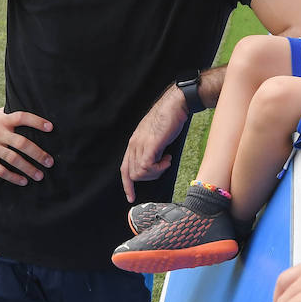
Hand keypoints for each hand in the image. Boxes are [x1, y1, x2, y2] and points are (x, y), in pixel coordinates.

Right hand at [0, 109, 53, 185]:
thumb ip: (13, 115)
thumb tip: (36, 111)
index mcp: (3, 120)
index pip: (22, 117)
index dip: (36, 121)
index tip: (50, 128)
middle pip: (21, 143)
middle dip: (37, 153)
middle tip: (49, 162)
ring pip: (13, 159)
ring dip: (28, 168)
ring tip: (40, 175)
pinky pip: (1, 170)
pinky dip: (14, 177)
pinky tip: (24, 181)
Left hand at [119, 87, 189, 201]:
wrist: (176, 105)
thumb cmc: (169, 119)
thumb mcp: (156, 137)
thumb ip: (151, 150)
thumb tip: (155, 164)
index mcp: (134, 143)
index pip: (125, 169)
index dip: (127, 185)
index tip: (131, 196)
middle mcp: (134, 144)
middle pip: (132, 174)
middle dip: (149, 177)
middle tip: (163, 166)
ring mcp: (140, 144)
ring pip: (140, 173)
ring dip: (156, 172)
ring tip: (167, 160)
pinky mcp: (150, 144)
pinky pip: (147, 167)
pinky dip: (159, 168)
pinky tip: (168, 158)